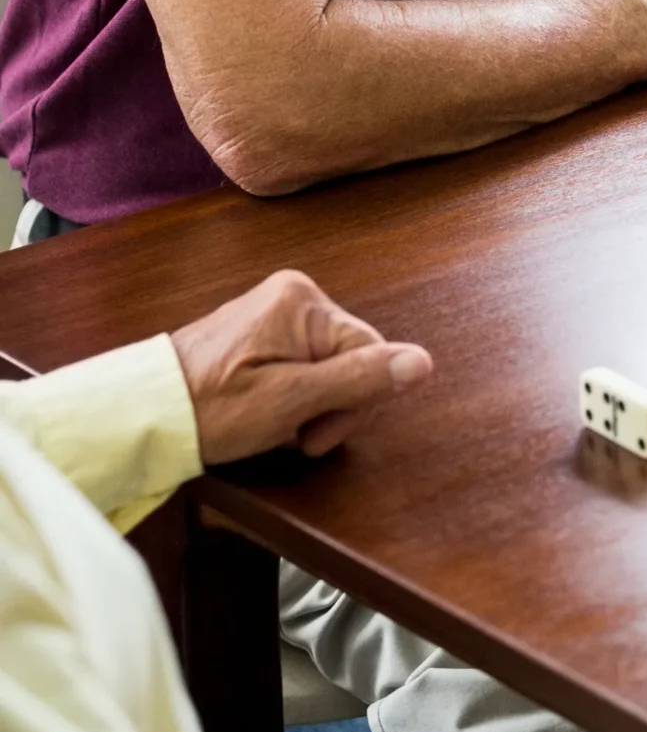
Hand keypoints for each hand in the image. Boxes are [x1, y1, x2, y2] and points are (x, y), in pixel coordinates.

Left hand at [171, 272, 431, 462]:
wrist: (139, 416)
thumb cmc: (209, 410)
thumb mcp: (289, 402)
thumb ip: (359, 379)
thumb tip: (422, 363)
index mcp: (303, 301)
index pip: (371, 351)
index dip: (354, 401)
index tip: (313, 436)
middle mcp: (293, 294)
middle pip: (351, 356)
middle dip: (331, 404)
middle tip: (294, 436)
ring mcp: (273, 311)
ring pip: (328, 364)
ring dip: (312, 403)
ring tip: (275, 427)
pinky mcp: (259, 330)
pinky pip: (302, 362)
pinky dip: (292, 394)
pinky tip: (266, 411)